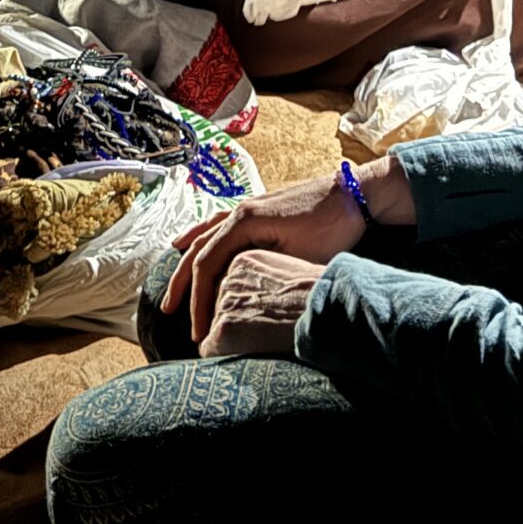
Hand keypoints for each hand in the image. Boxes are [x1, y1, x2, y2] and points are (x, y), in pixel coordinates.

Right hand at [165, 167, 386, 342]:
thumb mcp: (300, 259)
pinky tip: (189, 243)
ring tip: (173, 286)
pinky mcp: (257, 212)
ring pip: (204, 237)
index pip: (206, 264)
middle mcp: (238, 212)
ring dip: (186, 262)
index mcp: (243, 222)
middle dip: (183, 284)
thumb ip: (269, 278)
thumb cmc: (331, 226)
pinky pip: (217, 226)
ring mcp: (246, 209)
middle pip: (198, 250)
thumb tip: (248, 309)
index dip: (198, 300)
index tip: (198, 330)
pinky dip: (200, 237)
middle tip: (168, 312)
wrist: (354, 194)